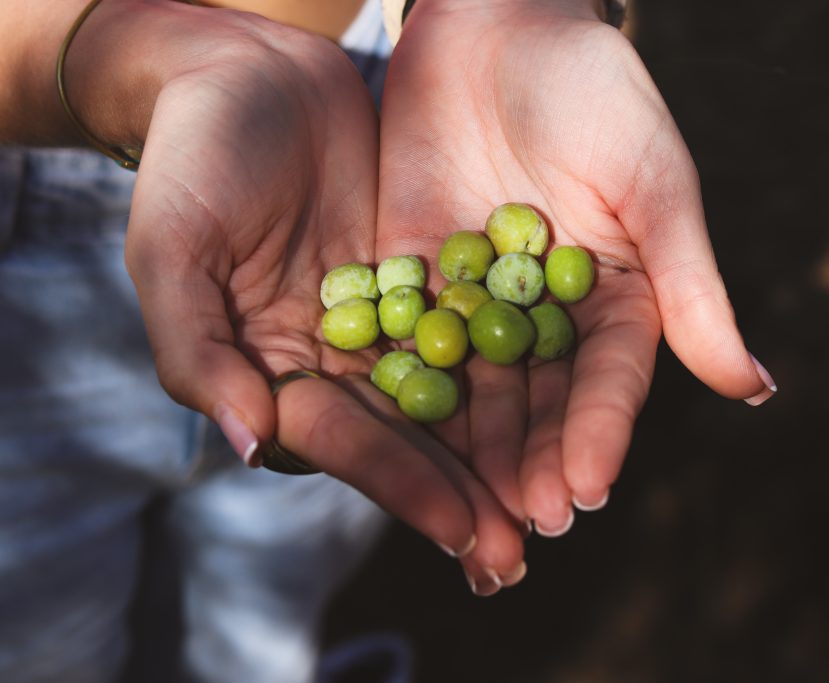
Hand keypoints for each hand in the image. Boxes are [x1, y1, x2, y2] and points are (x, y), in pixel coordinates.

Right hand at [103, 3, 523, 579]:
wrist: (248, 73)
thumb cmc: (192, 160)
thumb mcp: (173, 248)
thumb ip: (198, 349)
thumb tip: (250, 446)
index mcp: (273, 373)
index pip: (344, 443)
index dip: (402, 485)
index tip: (464, 530)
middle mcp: (336, 362)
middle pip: (407, 438)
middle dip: (464, 496)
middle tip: (523, 551)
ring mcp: (387, 322)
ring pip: (451, 396)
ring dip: (500, 452)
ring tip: (558, 501)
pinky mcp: (427, 279)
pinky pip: (477, 326)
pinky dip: (517, 367)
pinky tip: (566, 404)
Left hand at [378, 0, 774, 536]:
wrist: (497, 18)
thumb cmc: (595, 90)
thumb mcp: (655, 182)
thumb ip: (691, 286)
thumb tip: (753, 389)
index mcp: (613, 297)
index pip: (607, 380)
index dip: (596, 434)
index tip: (586, 490)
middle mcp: (543, 313)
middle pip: (535, 402)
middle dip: (527, 465)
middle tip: (518, 532)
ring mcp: (473, 298)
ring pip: (468, 390)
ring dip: (463, 455)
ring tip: (460, 519)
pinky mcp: (409, 273)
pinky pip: (401, 341)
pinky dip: (395, 392)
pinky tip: (384, 442)